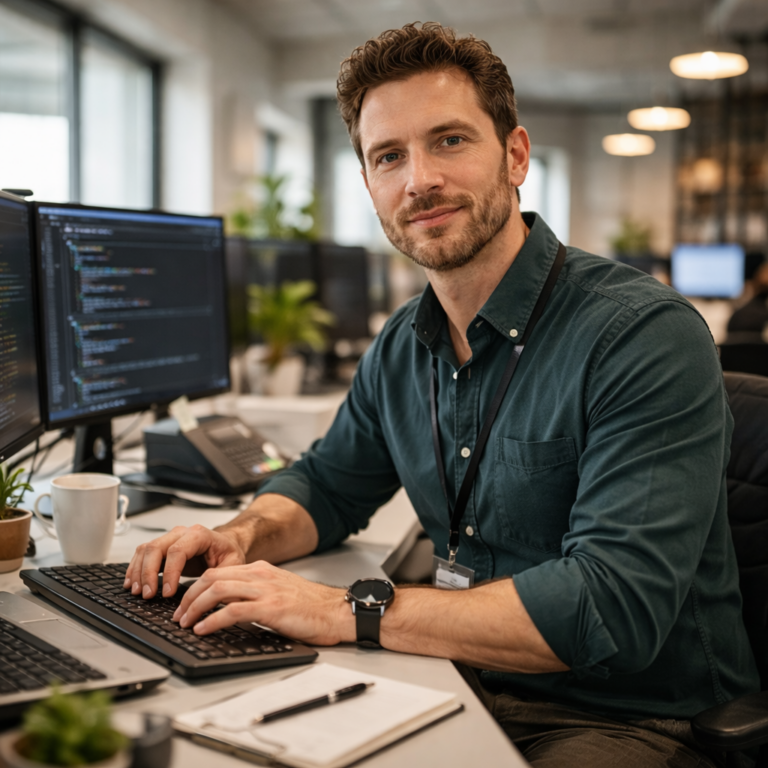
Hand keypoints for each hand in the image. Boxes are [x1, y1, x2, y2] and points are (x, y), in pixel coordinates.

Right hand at [124, 525, 245, 598]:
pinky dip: (135, 568)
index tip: (168, 593)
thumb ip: (221, 577)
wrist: (225, 544)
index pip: (178, 551)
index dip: (170, 572)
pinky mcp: (163, 548)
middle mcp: (181, 533)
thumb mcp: (233, 564)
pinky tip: (132, 583)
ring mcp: (170, 538)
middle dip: (148, 573)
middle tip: (147, 595)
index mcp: (200, 535)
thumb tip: (209, 595)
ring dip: (138, 571)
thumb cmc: (228, 553)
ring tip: (137, 592)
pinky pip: (143, 554)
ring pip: (146, 549)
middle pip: (156, 547)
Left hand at [173, 561, 354, 645]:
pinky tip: (203, 629)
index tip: (184, 602)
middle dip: (189, 596)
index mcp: (262, 571)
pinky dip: (213, 620)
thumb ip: (257, 596)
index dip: (195, 586)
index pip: (218, 572)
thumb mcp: (280, 594)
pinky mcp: (271, 607)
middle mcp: (261, 576)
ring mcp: (266, 590)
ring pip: (218, 590)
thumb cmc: (314, 608)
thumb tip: (230, 611)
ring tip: (185, 623)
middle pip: (212, 577)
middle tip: (178, 615)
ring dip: (195, 607)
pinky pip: (233, 610)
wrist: (339, 611)